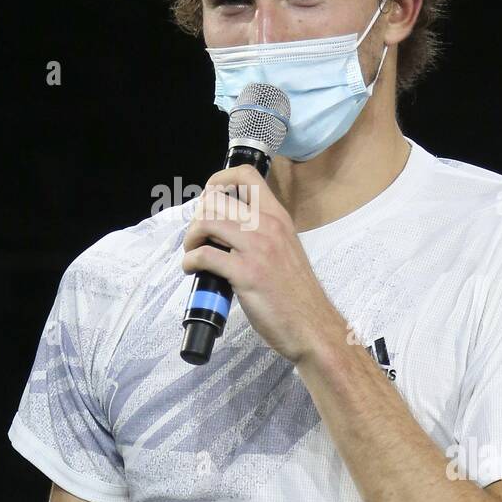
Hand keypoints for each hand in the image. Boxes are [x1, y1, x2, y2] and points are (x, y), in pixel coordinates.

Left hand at [181, 164, 342, 365]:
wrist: (312, 325)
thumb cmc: (297, 293)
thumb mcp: (285, 249)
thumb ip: (263, 233)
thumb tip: (228, 229)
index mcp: (279, 217)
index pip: (247, 175)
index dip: (219, 180)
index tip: (209, 198)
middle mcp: (268, 225)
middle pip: (217, 198)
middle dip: (198, 214)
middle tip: (198, 235)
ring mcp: (257, 248)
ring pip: (206, 222)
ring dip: (190, 237)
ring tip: (192, 252)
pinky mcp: (246, 273)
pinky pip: (204, 255)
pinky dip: (190, 261)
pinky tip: (193, 269)